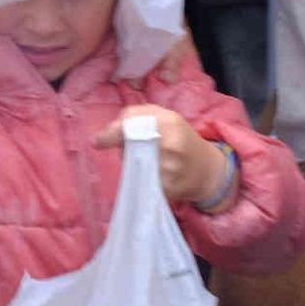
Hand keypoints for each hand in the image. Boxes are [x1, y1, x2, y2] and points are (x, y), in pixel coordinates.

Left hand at [94, 104, 227, 207]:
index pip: (133, 127)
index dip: (112, 134)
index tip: (96, 141)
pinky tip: (155, 174)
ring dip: (132, 164)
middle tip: (138, 148)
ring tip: (150, 160)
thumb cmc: (182, 138)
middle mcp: (169, 147)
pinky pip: (140, 183)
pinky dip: (141, 178)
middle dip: (125, 149)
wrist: (208, 170)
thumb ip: (138, 115)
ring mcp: (168, 171)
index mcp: (169, 124)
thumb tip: (111, 127)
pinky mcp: (166, 191)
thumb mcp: (166, 117)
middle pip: (128, 149)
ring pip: (131, 167)